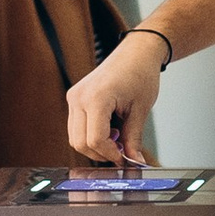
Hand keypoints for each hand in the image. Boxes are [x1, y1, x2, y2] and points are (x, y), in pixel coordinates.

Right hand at [66, 31, 163, 167]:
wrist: (136, 53)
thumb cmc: (141, 74)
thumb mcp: (140, 111)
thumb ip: (133, 139)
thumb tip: (134, 162)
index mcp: (96, 98)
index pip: (95, 140)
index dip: (110, 154)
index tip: (125, 159)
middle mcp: (79, 97)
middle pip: (79, 143)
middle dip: (101, 153)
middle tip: (122, 152)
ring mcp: (74, 97)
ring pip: (75, 137)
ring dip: (95, 145)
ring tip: (117, 137)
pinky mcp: (74, 98)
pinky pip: (76, 127)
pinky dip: (90, 135)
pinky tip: (110, 129)